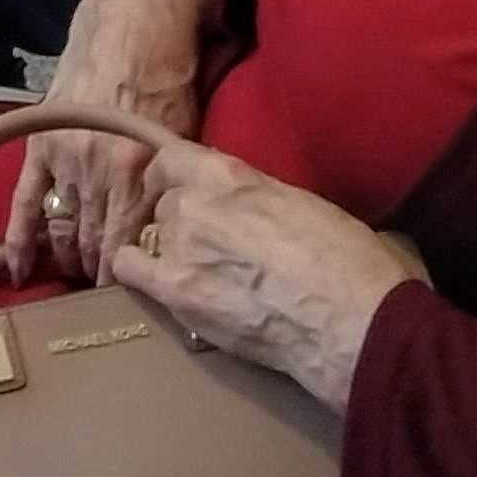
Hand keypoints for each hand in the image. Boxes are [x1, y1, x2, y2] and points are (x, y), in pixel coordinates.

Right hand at [10, 0, 209, 281]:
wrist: (133, 21)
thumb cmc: (167, 76)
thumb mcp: (181, 134)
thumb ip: (167, 184)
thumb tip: (165, 231)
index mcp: (134, 172)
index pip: (124, 246)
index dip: (124, 278)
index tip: (129, 297)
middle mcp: (95, 171)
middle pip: (89, 243)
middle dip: (94, 274)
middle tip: (102, 295)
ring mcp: (62, 157)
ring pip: (59, 228)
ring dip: (64, 259)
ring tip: (71, 279)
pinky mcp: (40, 144)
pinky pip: (24, 200)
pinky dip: (18, 237)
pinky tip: (17, 269)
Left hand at [105, 136, 417, 413]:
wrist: (348, 320)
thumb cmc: (345, 259)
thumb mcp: (300, 202)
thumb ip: (255, 194)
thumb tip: (243, 201)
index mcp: (227, 173)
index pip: (169, 157)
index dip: (168, 175)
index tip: (174, 188)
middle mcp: (193, 202)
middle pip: (163, 204)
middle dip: (179, 221)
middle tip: (209, 247)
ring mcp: (179, 246)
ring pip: (152, 237)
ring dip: (169, 251)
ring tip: (200, 276)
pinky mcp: (175, 291)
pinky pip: (128, 269)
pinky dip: (136, 272)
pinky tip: (155, 282)